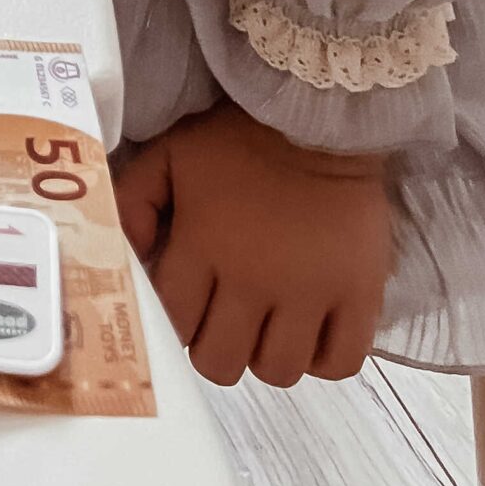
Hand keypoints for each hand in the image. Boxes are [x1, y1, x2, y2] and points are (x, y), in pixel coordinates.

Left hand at [114, 103, 390, 386]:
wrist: (317, 115)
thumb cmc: (237, 138)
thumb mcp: (169, 154)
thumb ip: (133, 201)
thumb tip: (125, 255)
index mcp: (203, 247)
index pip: (177, 322)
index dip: (178, 322)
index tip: (190, 306)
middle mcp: (253, 281)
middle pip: (221, 362)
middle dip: (215, 349)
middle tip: (226, 322)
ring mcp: (309, 294)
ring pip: (278, 370)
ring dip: (267, 356)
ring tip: (269, 325)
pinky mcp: (359, 295)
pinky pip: (340, 363)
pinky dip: (323, 360)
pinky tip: (312, 333)